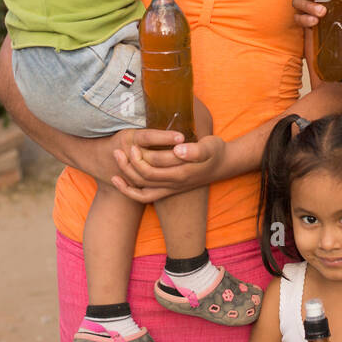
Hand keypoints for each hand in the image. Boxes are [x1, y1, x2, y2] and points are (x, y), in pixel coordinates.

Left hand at [111, 133, 225, 202]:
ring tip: (116, 161)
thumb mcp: (210, 147)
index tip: (132, 145)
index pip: (153, 170)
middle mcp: (174, 184)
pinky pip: (145, 196)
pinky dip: (130, 191)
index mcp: (181, 173)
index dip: (139, 160)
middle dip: (128, 166)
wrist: (224, 165)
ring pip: (142, 191)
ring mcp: (171, 189)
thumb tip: (178, 149)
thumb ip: (196, 150)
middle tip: (118, 151)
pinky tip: (120, 180)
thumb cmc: (216, 152)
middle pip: (144, 180)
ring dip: (126, 178)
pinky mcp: (169, 190)